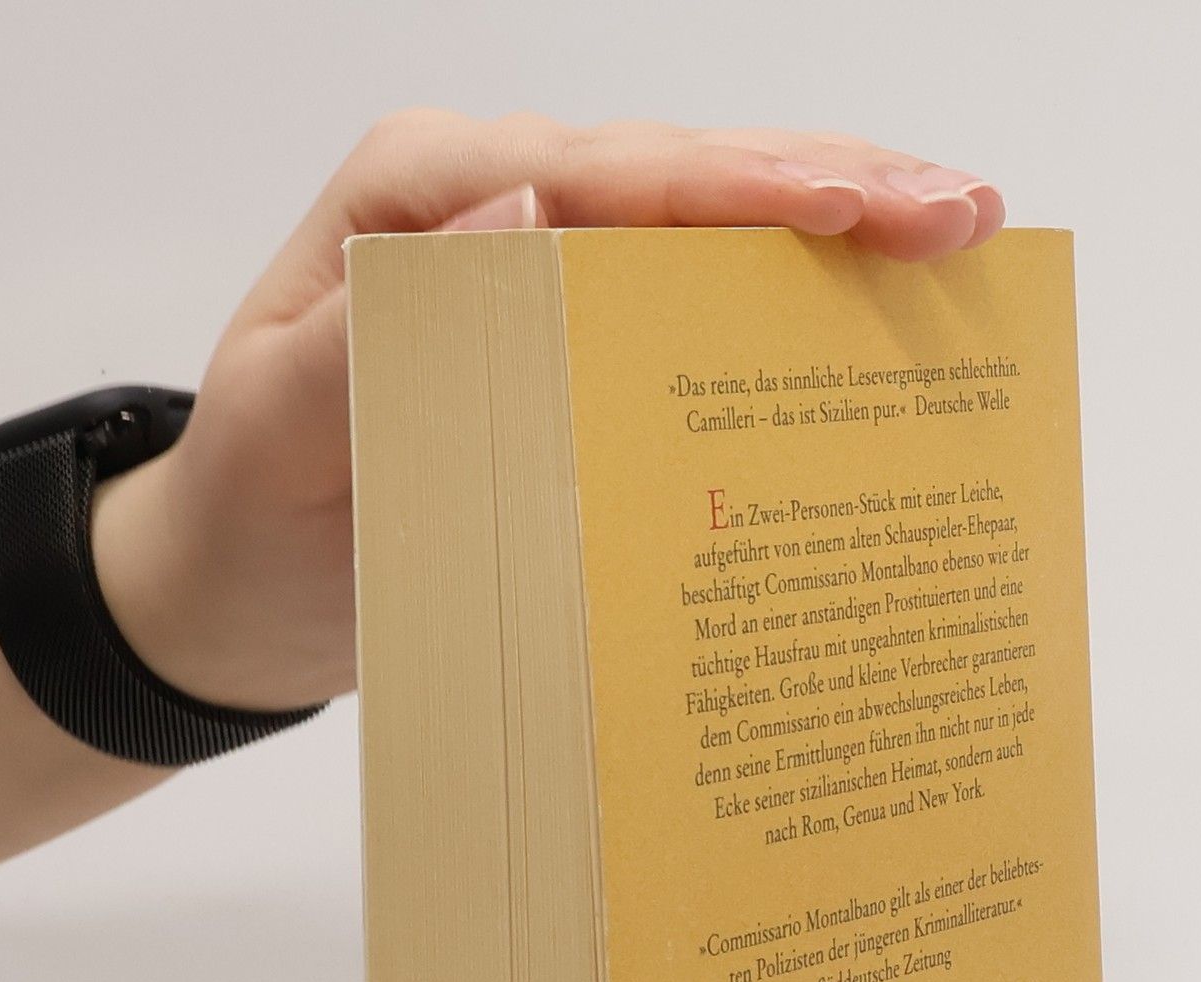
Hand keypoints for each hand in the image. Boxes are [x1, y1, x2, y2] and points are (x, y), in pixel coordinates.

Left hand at [91, 112, 1006, 713]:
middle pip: (685, 178)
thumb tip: (517, 209)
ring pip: (710, 226)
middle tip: (963, 216)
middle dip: (833, 186)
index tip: (854, 212)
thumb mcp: (276, 430)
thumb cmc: (250, 514)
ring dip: (839, 225)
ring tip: (960, 236)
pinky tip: (876, 309)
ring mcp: (542, 266)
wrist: (237, 588)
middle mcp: (494, 206)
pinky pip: (693, 301)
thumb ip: (367, 332)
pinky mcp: (573, 337)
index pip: (606, 174)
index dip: (740, 187)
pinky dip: (790, 299)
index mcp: (423, 202)